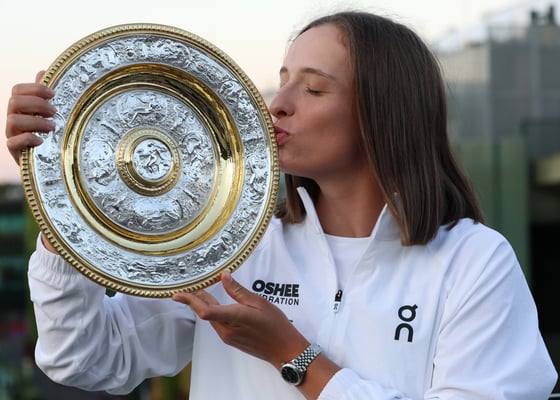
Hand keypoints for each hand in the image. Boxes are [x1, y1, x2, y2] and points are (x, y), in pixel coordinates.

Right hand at [6, 71, 55, 163]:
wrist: (50, 163)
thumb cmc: (51, 135)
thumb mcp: (50, 114)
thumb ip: (45, 96)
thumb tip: (42, 72)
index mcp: (21, 108)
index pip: (18, 90)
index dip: (34, 88)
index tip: (53, 94)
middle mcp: (13, 119)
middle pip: (14, 102)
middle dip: (36, 104)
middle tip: (54, 111)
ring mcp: (12, 135)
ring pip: (12, 120)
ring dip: (35, 121)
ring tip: (53, 127)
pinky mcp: (14, 151)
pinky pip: (13, 142)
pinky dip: (28, 139)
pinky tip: (42, 141)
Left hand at [172, 271, 309, 366]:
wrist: (284, 350)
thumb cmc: (275, 325)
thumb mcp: (259, 302)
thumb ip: (238, 291)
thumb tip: (224, 276)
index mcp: (234, 318)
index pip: (205, 310)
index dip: (190, 301)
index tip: (177, 295)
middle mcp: (227, 330)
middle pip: (205, 313)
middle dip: (197, 299)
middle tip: (191, 285)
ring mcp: (228, 337)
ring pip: (211, 319)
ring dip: (206, 305)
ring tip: (203, 291)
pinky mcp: (231, 341)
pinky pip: (218, 324)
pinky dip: (214, 313)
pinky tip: (217, 305)